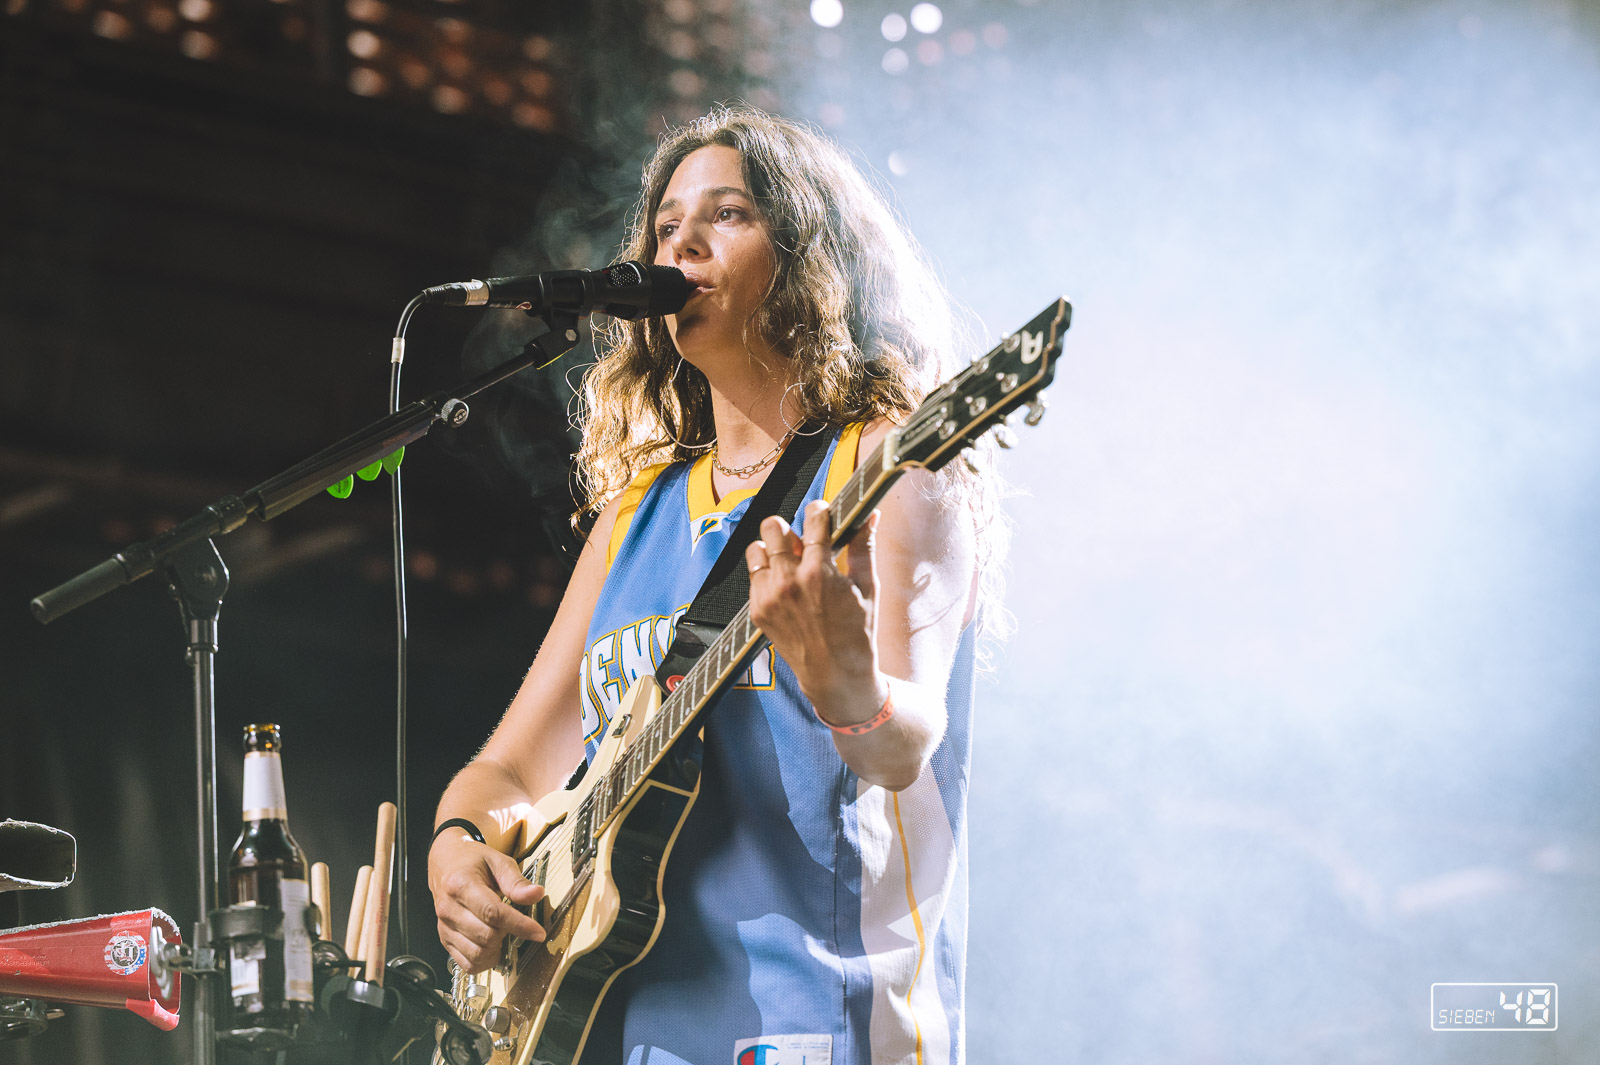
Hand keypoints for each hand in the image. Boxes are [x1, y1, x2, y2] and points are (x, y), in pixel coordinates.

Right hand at [428, 830, 545, 973]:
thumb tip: (536, 894)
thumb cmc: (472, 862)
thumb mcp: (498, 861)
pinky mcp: (445, 939)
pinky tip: (492, 946)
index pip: (492, 913)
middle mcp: (449, 908)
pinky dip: (484, 960)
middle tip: (516, 922)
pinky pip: (467, 963)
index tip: (538, 932)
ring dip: (497, 949)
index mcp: (461, 884)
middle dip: (508, 934)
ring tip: (504, 932)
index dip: (519, 925)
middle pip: (486, 936)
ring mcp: (444, 926)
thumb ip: (516, 881)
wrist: (445, 863)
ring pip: (476, 954)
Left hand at [745, 499, 883, 720]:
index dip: (819, 509)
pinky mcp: (758, 611)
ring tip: (790, 564)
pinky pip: (753, 577)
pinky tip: (787, 587)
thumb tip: (869, 516)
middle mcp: (789, 582)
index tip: (822, 510)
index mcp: (819, 573)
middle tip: (801, 539)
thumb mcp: (867, 588)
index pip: (813, 520)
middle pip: (772, 527)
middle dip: (787, 528)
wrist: (835, 674)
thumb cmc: (856, 633)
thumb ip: (863, 547)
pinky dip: (768, 576)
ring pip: (756, 549)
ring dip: (772, 551)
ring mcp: (769, 597)